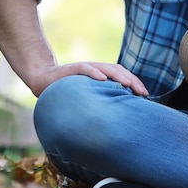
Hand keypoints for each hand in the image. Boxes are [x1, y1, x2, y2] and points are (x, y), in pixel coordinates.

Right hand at [29, 62, 148, 96]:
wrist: (42, 80)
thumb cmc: (67, 91)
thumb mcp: (88, 96)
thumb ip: (101, 100)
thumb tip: (118, 119)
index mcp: (102, 76)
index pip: (123, 76)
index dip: (135, 83)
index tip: (145, 95)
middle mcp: (96, 70)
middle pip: (119, 71)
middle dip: (132, 80)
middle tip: (142, 92)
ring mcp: (84, 68)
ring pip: (105, 68)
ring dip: (118, 76)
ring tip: (128, 84)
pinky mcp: (71, 69)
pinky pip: (85, 68)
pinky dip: (94, 72)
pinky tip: (103, 79)